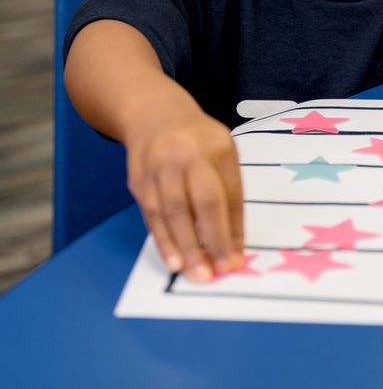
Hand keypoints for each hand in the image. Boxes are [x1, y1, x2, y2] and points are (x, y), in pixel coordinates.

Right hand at [126, 106, 243, 282]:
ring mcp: (160, 166)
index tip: (236, 260)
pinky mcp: (139, 180)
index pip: (228, 194)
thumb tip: (233, 244)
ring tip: (195, 274)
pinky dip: (163, 241)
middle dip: (210, 240)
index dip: (232, 230)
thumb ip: (229, 194)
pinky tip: (174, 261)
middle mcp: (187, 154)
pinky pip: (152, 215)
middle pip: (201, 201)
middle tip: (216, 273)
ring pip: (172, 212)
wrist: (154, 115)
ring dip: (184, 247)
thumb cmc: (198, 142)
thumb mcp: (222, 155)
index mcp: (217, 147)